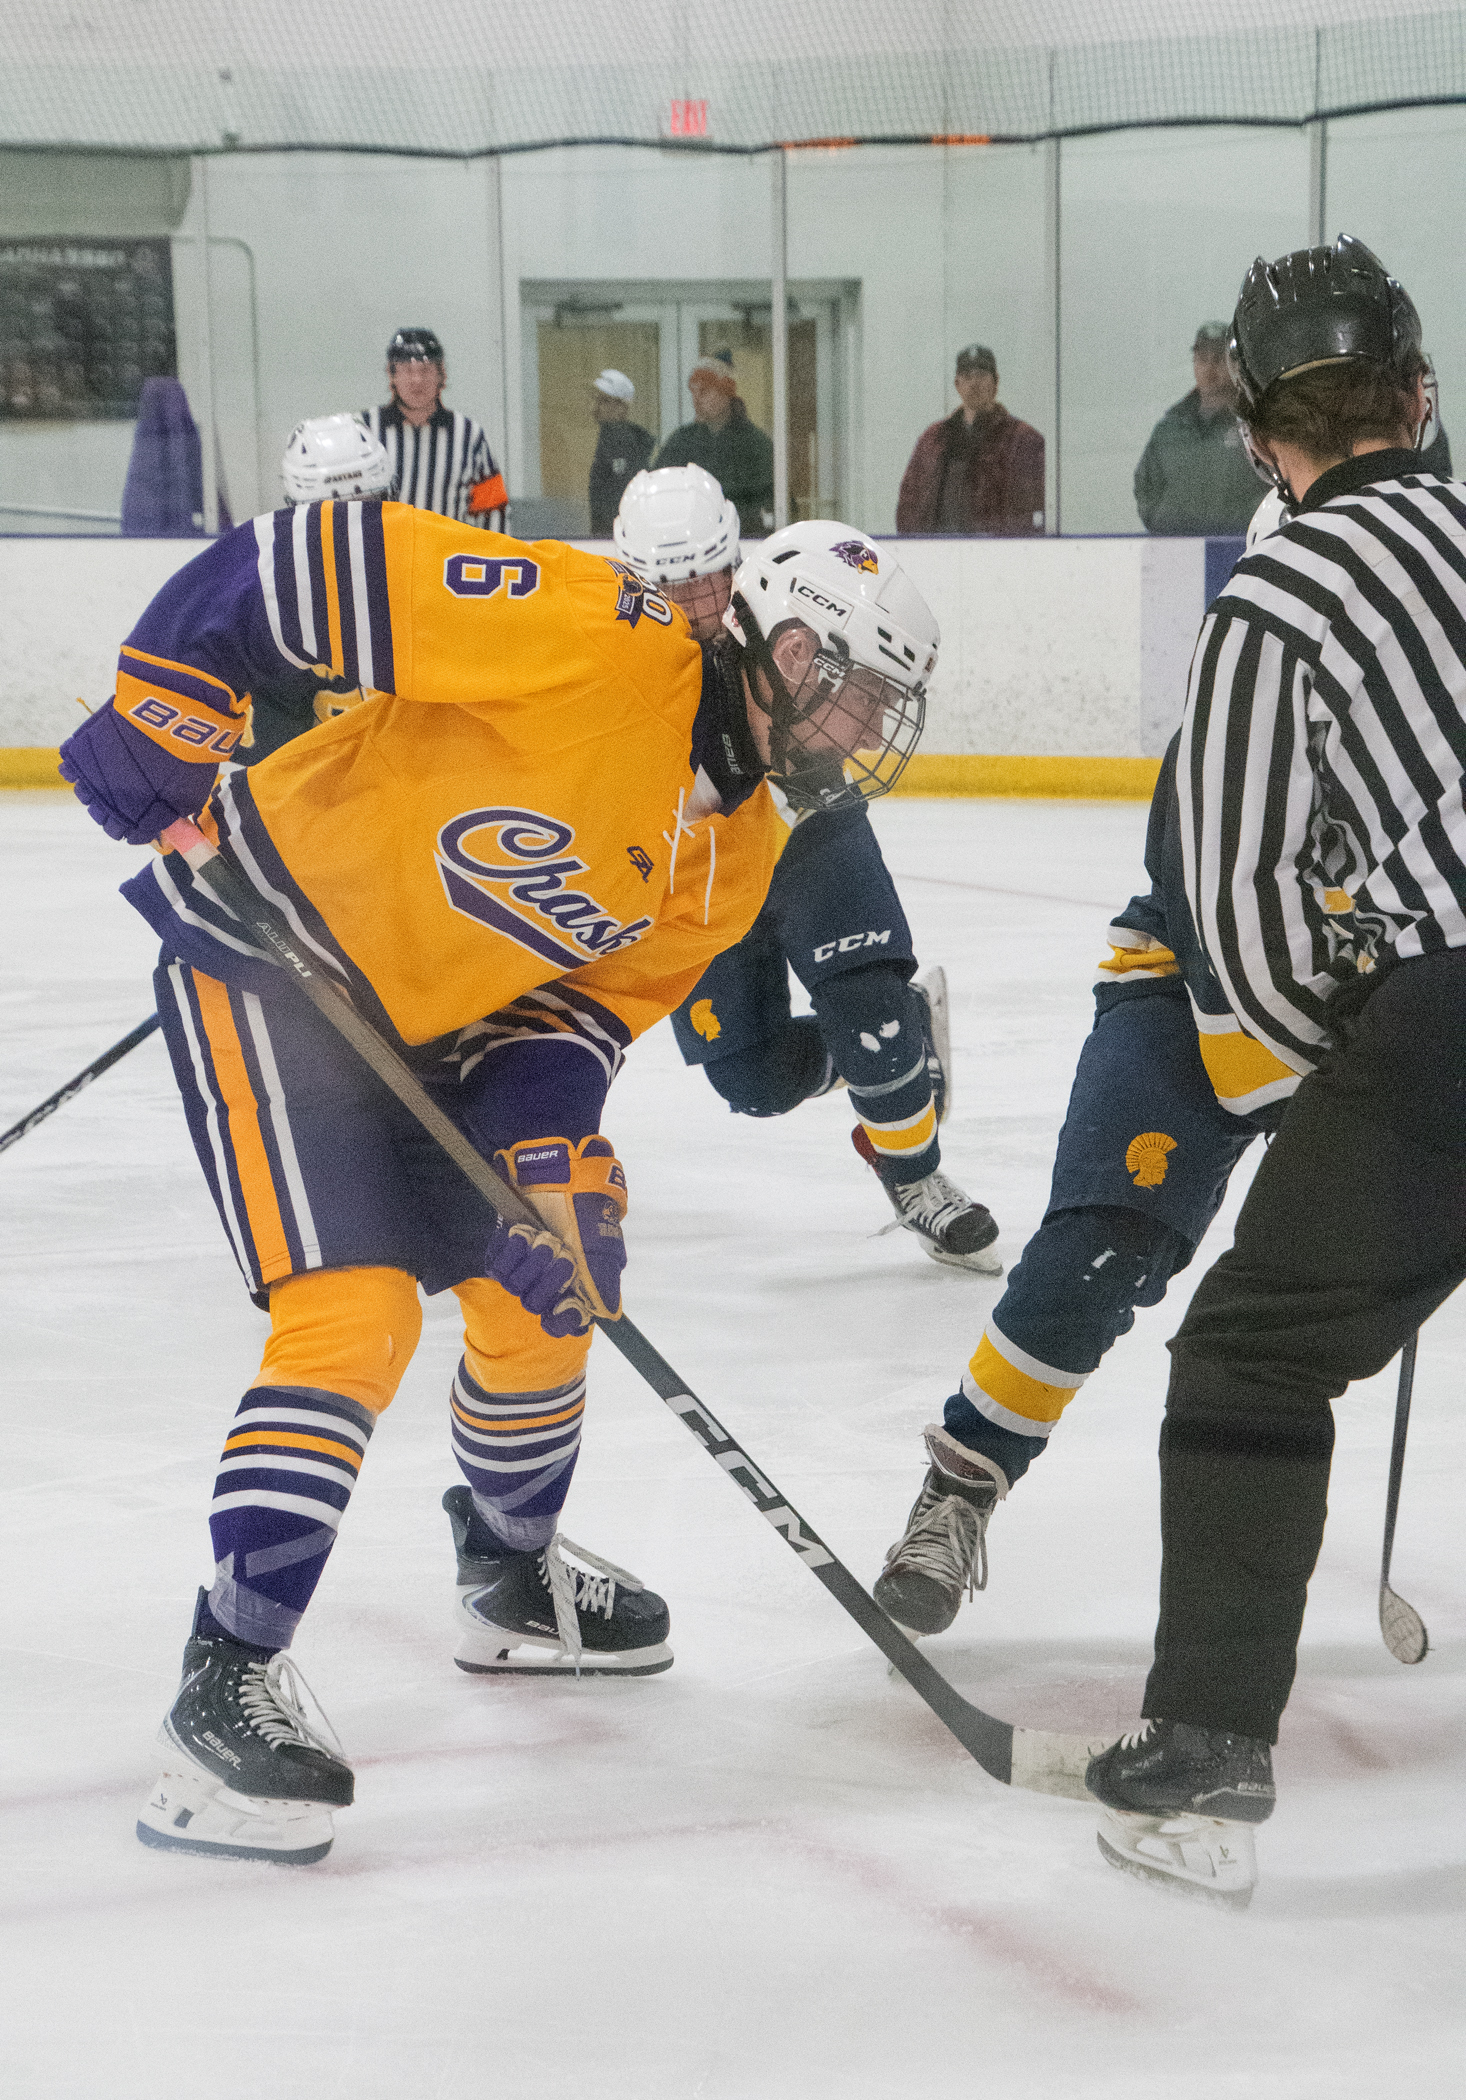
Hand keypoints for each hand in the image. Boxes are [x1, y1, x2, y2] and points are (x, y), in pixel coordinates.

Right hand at [59, 703, 214, 845]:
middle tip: (127, 803)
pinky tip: (93, 765)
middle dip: (116, 815)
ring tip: (111, 781)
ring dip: (97, 793)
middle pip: (105, 819)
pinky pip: (70, 769)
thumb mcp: (191, 794)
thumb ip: (175, 815)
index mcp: (138, 815)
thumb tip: (168, 827)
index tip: (142, 825)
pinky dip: (78, 770)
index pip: (131, 835)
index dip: (138, 832)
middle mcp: (111, 801)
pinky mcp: (82, 752)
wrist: (167, 712)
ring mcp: (93, 776)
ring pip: (86, 796)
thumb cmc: (186, 753)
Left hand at [486, 1135, 628, 1331]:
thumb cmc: (588, 1212)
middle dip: (549, 1280)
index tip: (566, 1305)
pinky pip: (498, 1266)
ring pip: (516, 1286)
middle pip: (537, 1304)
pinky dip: (513, 1252)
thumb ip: (604, 1285)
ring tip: (544, 1238)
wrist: (565, 1176)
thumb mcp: (605, 1249)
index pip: (564, 1322)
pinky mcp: (505, 1248)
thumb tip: (605, 1313)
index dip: (563, 1320)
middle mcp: (547, 1279)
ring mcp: (524, 1264)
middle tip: (562, 1253)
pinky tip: (524, 1235)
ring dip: (532, 1263)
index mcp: (574, 1284)